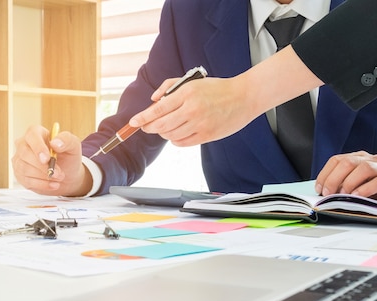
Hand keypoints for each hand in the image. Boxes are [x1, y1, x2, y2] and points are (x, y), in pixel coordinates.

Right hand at [11, 125, 91, 195]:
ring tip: (59, 178)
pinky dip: (42, 185)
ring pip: (25, 168)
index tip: (46, 159)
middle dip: (43, 166)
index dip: (38, 147)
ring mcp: (20, 160)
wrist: (68, 174)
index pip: (32, 136)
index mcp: (36, 133)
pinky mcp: (20, 174)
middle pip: (25, 153)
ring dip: (44, 176)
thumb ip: (67, 140)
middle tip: (59, 174)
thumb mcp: (73, 146)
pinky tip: (53, 185)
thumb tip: (55, 143)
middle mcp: (24, 144)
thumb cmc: (68, 157)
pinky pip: (27, 181)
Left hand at [129, 75, 258, 145]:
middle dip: (150, 127)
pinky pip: (182, 143)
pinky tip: (178, 133)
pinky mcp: (207, 135)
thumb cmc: (217, 88)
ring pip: (171, 135)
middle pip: (161, 125)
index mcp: (187, 93)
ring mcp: (199, 124)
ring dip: (164, 133)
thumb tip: (153, 100)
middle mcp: (192, 110)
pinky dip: (176, 140)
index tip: (133, 122)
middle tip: (147, 126)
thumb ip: (169, 87)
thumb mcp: (192, 81)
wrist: (243, 97)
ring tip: (167, 127)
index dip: (143, 118)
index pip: (158, 109)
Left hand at [314, 151, 376, 204]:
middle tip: (328, 194)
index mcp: (360, 158)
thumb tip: (323, 192)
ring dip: (349, 183)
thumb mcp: (356, 185)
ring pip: (364, 168)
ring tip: (343, 195)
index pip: (337, 160)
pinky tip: (358, 197)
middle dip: (334, 179)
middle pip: (348, 162)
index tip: (319, 188)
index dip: (325, 174)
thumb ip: (342, 184)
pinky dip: (365, 189)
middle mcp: (372, 160)